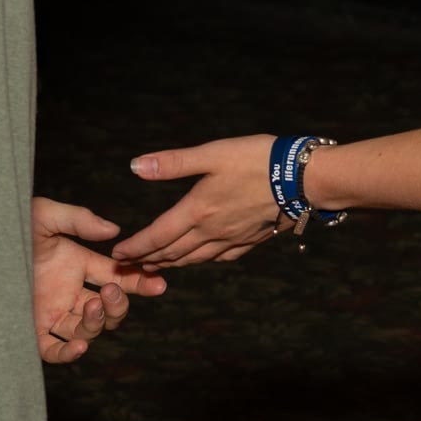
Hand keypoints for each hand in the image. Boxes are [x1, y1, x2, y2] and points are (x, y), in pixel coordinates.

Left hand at [33, 196, 166, 364]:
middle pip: (108, 308)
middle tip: (112, 291)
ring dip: (99, 320)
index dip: (139, 281)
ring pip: (88, 329)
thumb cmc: (3, 226)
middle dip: (120, 302)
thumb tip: (113, 231)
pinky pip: (54, 350)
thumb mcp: (43, 215)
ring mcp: (49, 313)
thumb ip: (78, 220)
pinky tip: (80, 346)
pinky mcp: (29, 331)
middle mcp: (67, 291)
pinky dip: (69, 352)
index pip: (116, 276)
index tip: (159, 283)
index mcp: (76, 263)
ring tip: (94, 305)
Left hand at [113, 134, 282, 268]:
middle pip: (172, 253)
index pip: (157, 236)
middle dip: (147, 260)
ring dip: (171, 264)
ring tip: (156, 266)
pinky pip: (218, 258)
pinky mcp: (250, 240)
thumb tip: (136, 167)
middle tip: (128, 266)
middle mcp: (211, 231)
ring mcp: (232, 239)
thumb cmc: (258, 160)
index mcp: (197, 211)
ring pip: (194, 259)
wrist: (303, 180)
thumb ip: (173, 163)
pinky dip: (200, 261)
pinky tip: (199, 259)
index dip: (135, 247)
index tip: (118, 256)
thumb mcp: (212, 153)